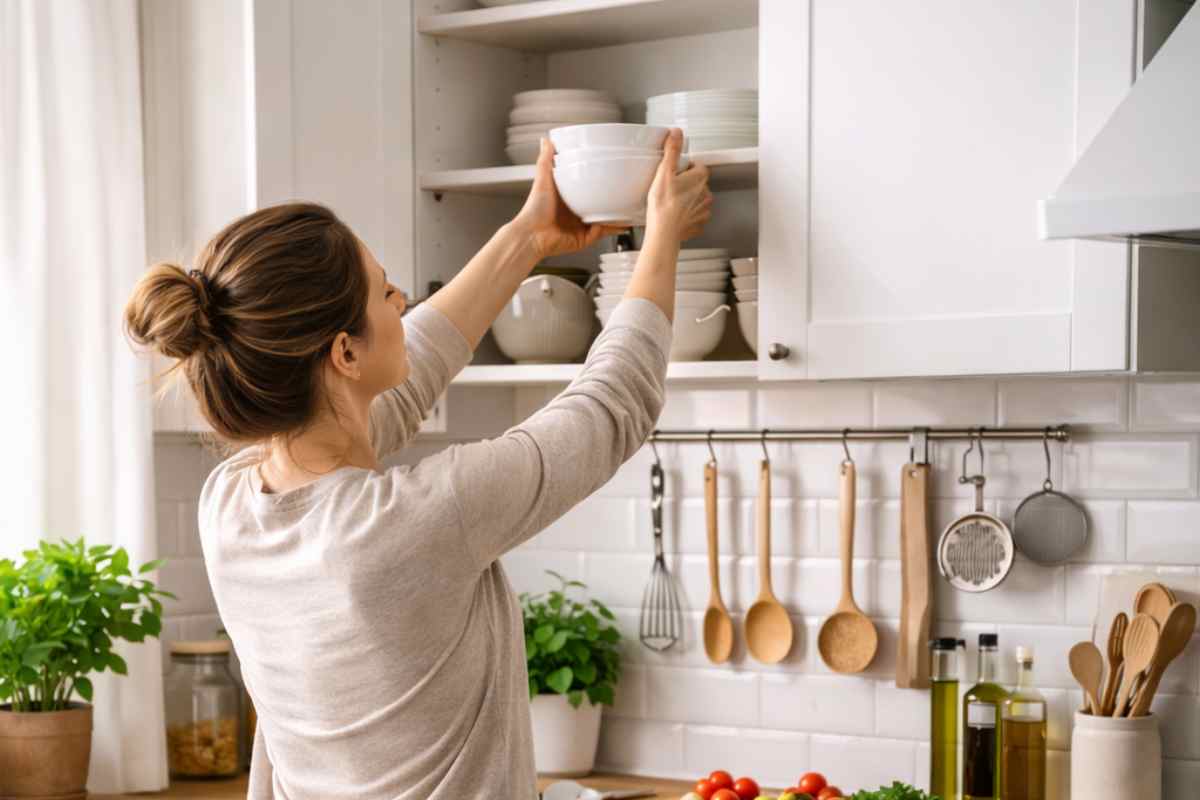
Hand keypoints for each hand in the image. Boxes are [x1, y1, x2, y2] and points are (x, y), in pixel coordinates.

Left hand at [511, 138, 626, 261]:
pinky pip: (602, 233)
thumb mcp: (543, 179)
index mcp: (569, 199)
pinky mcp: (584, 239)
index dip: (600, 182)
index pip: (588, 189)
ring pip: (605, 220)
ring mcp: (581, 227)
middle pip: (600, 205)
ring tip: (632, 207)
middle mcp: (576, 213)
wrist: (532, 234)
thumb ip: (546, 159)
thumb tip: (546, 139)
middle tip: (627, 190)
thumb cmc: (534, 209)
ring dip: (618, 215)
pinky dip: (612, 228)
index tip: (612, 174)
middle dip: (614, 200)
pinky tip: (621, 222)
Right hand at [645, 129, 712, 241]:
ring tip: (671, 202)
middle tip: (670, 187)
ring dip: (687, 199)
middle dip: (686, 183)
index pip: (698, 166)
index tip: (675, 172)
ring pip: (697, 199)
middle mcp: (706, 194)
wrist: (663, 233)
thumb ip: (672, 151)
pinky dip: (686, 215)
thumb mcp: (664, 172)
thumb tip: (677, 133)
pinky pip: (694, 216)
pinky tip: (674, 215)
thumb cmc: (663, 205)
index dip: (686, 168)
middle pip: (697, 183)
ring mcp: (703, 211)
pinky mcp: (698, 224)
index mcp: (700, 179)